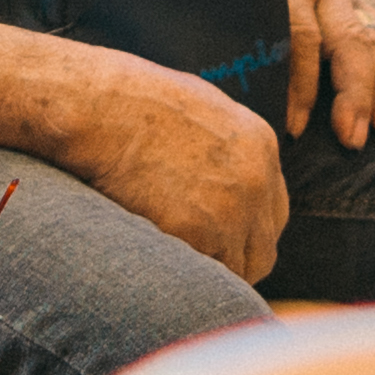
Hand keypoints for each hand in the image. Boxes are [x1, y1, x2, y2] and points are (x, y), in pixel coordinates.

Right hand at [82, 49, 290, 274]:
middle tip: (200, 261)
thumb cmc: (133, 102)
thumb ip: (224, 147)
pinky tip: (160, 257)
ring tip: (175, 262)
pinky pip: (202, 273)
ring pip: (238, 269)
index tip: (222, 239)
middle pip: (264, 248)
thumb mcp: (200, 108)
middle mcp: (256, 181)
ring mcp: (231, 210)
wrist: (101, 108)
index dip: (247, 231)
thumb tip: (220, 174)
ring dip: (210, 269)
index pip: (274, 212)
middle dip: (235, 259)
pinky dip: (184, 273)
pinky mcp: (197, 232)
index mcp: (260, 147)